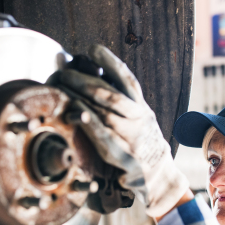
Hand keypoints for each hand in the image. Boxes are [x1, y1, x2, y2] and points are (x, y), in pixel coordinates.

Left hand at [58, 45, 189, 217]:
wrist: (161, 176)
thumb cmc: (142, 145)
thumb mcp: (138, 119)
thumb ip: (119, 101)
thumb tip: (92, 73)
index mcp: (142, 108)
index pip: (128, 81)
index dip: (111, 63)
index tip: (93, 48)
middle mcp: (140, 120)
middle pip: (112, 95)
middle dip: (86, 80)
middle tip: (64, 71)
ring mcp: (134, 139)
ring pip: (107, 113)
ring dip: (83, 98)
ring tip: (63, 86)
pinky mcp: (126, 158)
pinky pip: (107, 139)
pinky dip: (92, 125)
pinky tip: (78, 114)